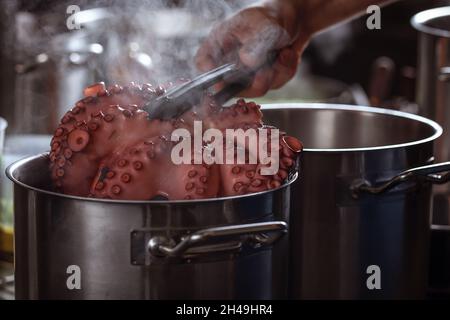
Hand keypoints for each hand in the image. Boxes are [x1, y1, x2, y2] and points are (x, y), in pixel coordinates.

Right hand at [195, 2, 310, 96]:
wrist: (294, 18)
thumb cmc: (271, 15)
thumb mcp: (262, 24)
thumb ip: (255, 43)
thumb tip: (247, 61)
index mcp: (220, 42)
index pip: (203, 62)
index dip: (208, 75)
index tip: (221, 82)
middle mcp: (231, 61)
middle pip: (231, 86)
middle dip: (254, 82)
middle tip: (267, 71)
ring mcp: (247, 73)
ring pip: (257, 88)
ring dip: (276, 72)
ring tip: (283, 52)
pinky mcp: (265, 78)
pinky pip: (275, 84)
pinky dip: (285, 70)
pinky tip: (287, 54)